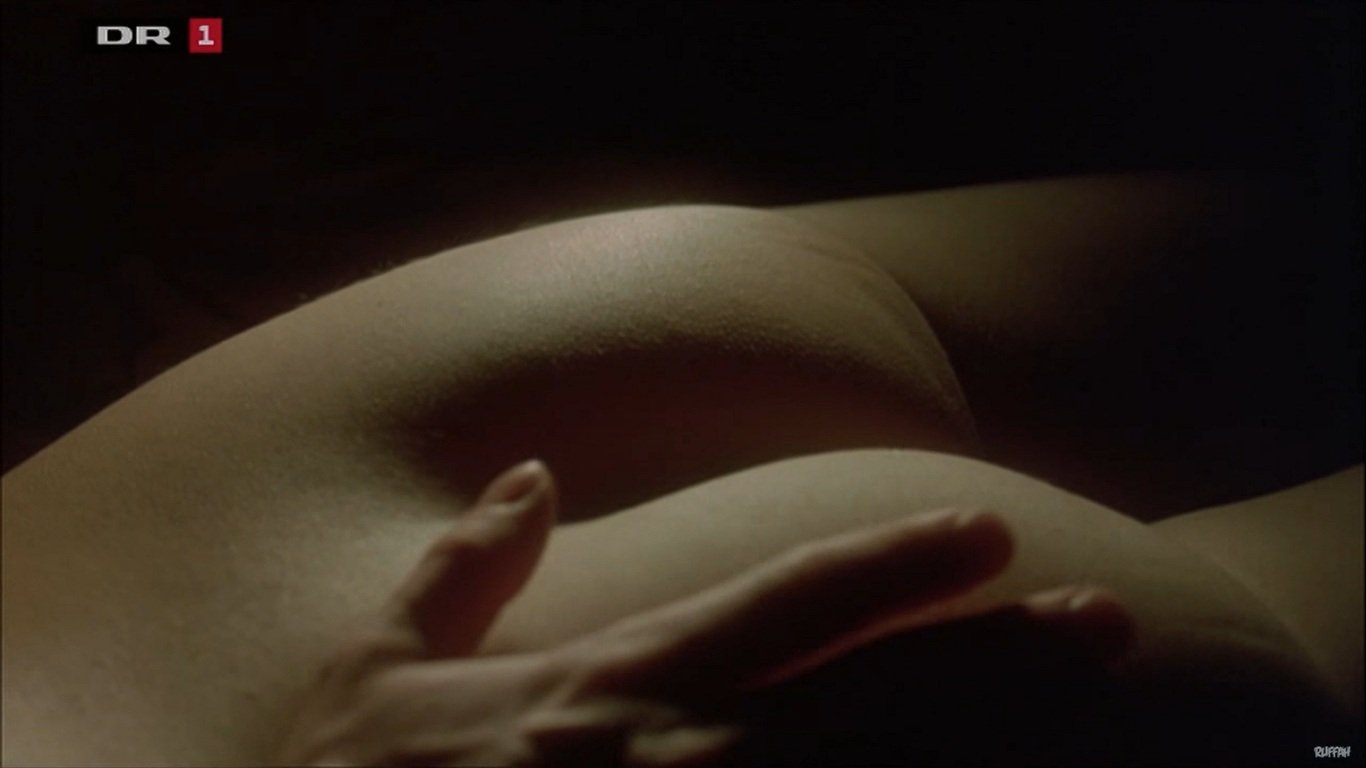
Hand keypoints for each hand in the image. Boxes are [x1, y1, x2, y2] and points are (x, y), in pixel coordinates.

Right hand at [277, 460, 1131, 765]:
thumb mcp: (369, 664)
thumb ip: (462, 567)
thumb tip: (532, 477)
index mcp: (604, 685)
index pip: (781, 605)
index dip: (895, 566)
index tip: (989, 535)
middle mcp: (664, 760)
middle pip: (864, 699)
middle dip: (990, 661)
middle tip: (1105, 625)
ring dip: (982, 754)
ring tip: (1085, 715)